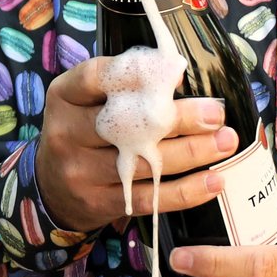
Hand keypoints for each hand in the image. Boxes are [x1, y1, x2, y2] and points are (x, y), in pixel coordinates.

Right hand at [35, 60, 239, 232]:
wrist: (51, 188)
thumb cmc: (81, 132)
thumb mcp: (84, 100)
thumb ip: (120, 86)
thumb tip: (177, 75)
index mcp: (64, 97)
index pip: (95, 77)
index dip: (137, 73)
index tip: (177, 73)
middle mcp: (66, 133)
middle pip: (126, 123)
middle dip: (179, 118)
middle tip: (216, 113)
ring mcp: (80, 171)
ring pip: (143, 162)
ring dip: (193, 152)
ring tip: (225, 141)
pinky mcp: (99, 203)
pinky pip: (148, 198)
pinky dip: (186, 191)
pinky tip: (214, 181)